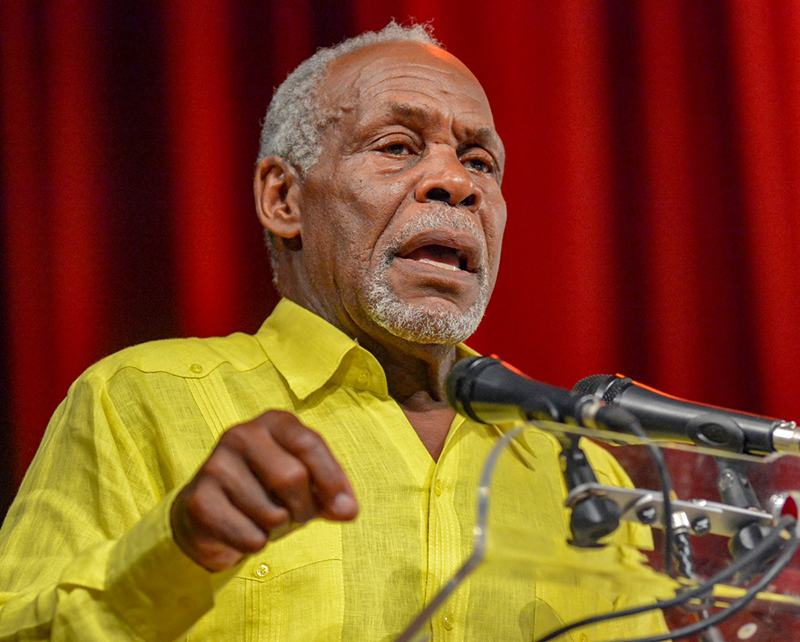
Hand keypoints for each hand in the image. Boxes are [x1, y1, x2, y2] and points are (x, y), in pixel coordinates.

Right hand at [170, 410, 357, 571]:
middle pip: (292, 478)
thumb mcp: (308, 484)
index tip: (344, 508)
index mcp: (273, 422)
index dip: (332, 480)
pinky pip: (251, 538)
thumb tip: (348, 509)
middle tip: (296, 517)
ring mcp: (216, 466)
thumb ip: (332, 492)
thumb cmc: (269, 492)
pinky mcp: (199, 501)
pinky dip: (257, 544)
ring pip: (273, 514)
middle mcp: (241, 435)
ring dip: (279, 530)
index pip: (310, 444)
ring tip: (267, 521)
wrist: (209, 515)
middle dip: (304, 509)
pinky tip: (243, 530)